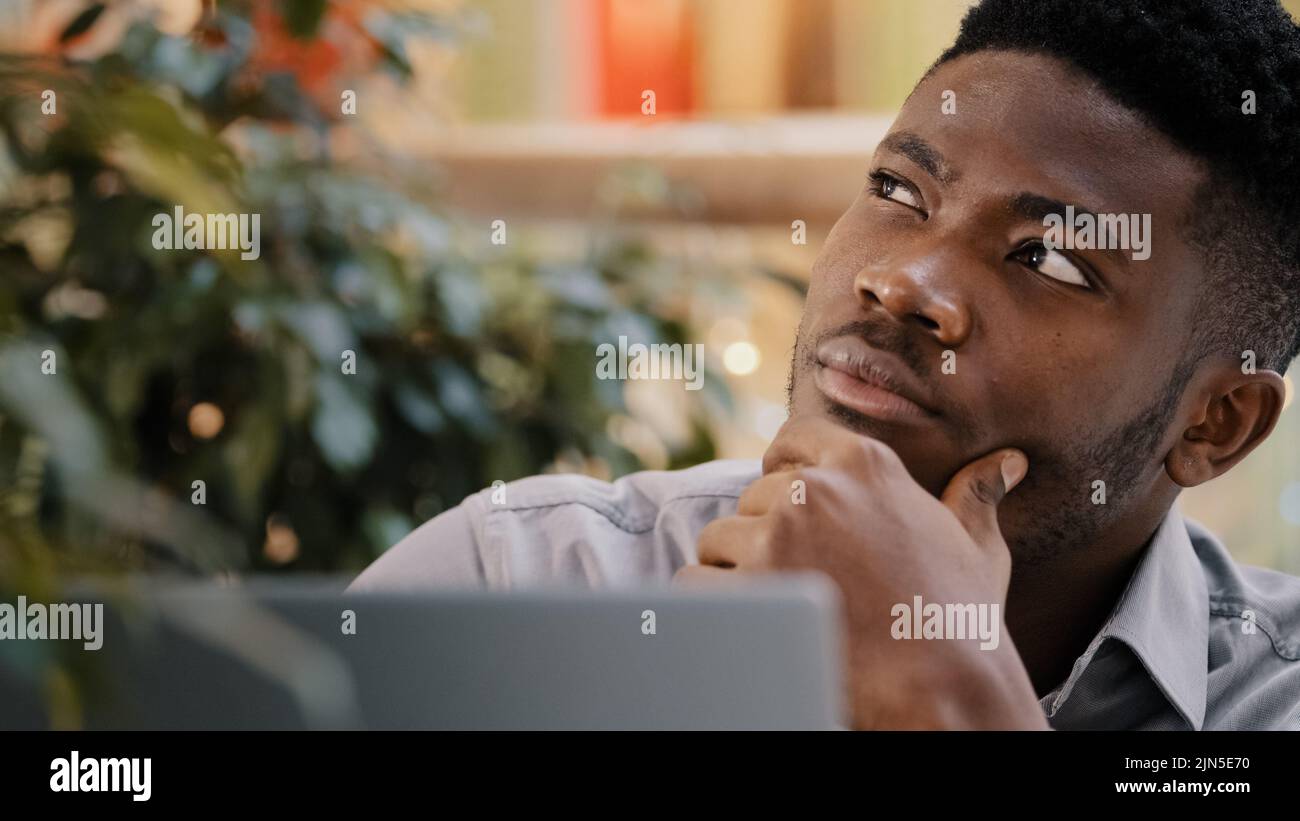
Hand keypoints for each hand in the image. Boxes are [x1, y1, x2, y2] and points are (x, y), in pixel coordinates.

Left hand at [675, 416, 1046, 728]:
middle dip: (764, 536)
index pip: (795, 438)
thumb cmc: (959, 624)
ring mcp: (776, 537)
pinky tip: (751, 629)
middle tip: (799, 581)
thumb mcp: (976, 550)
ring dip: (735, 572)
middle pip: (753, 498)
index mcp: (866, 466)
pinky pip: (696, 584)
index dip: (781, 467)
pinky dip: (711, 608)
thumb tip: (1006, 463)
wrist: (942, 690)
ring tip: (779, 610)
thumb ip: (974, 499)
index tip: (782, 495)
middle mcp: (815, 490)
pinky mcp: (747, 587)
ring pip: (719, 539)